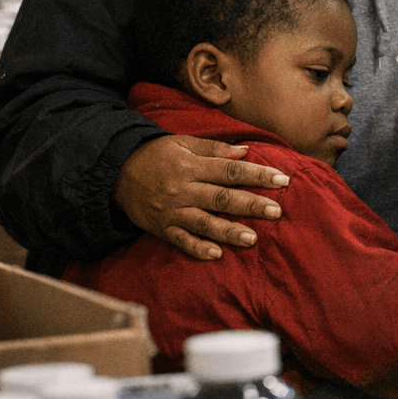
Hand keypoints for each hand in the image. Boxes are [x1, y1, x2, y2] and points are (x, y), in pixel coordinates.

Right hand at [113, 134, 288, 260]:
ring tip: (252, 238)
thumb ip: (214, 149)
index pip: (230, 171)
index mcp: (191, 166)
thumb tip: (246, 151)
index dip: (257, 175)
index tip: (282, 180)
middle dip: (251, 205)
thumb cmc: (156, 155)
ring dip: (229, 231)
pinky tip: (217, 254)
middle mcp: (183, 189)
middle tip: (276, 212)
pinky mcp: (161, 228)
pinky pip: (181, 240)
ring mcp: (172, 211)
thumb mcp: (183, 143)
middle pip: (222, 198)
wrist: (115, 173)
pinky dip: (198, 248)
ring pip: (204, 222)